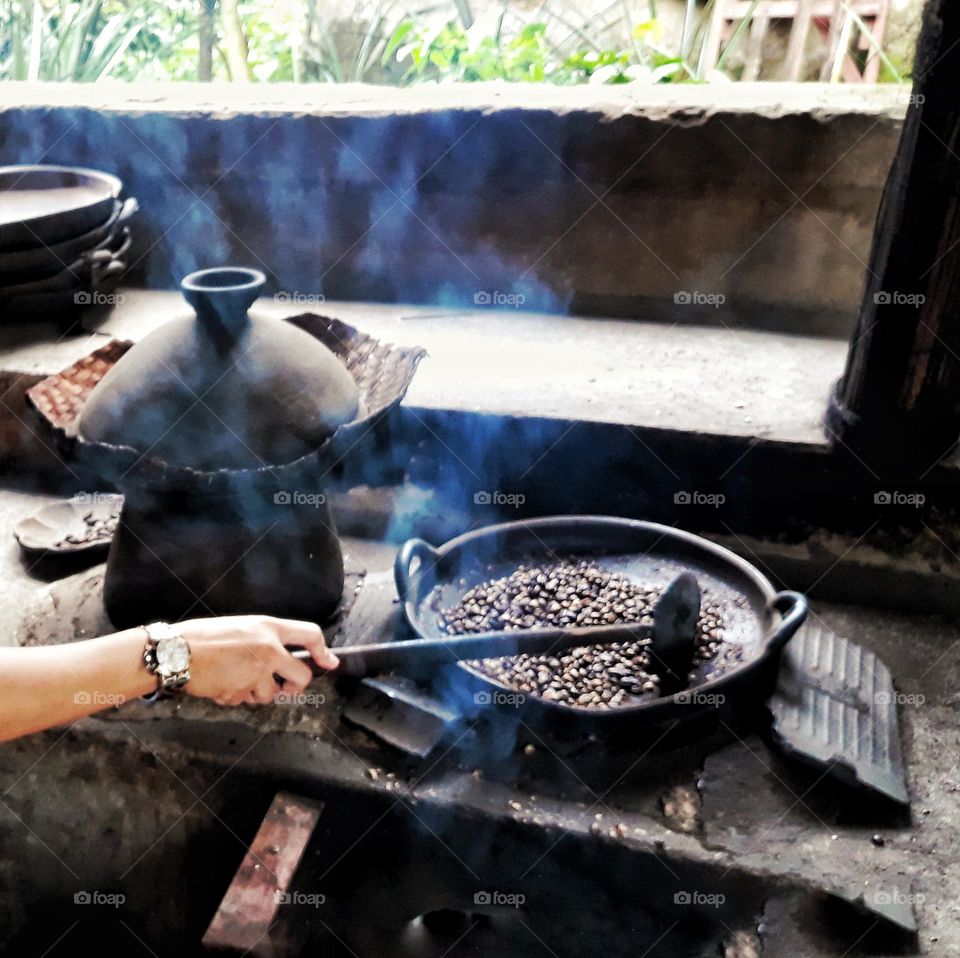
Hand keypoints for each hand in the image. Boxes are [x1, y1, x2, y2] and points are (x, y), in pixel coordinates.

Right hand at [176, 615, 338, 706]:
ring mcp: (256, 672)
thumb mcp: (241, 626)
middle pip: (302, 676)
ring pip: (270, 694)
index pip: (310, 634)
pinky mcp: (241, 691)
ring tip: (235, 679)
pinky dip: (234, 697)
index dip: (324, 651)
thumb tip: (281, 656)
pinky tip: (219, 684)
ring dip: (256, 693)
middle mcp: (269, 649)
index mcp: (269, 628)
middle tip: (285, 687)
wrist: (175, 652)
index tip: (330, 662)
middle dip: (294, 687)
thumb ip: (264, 639)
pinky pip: (244, 701)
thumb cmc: (203, 636)